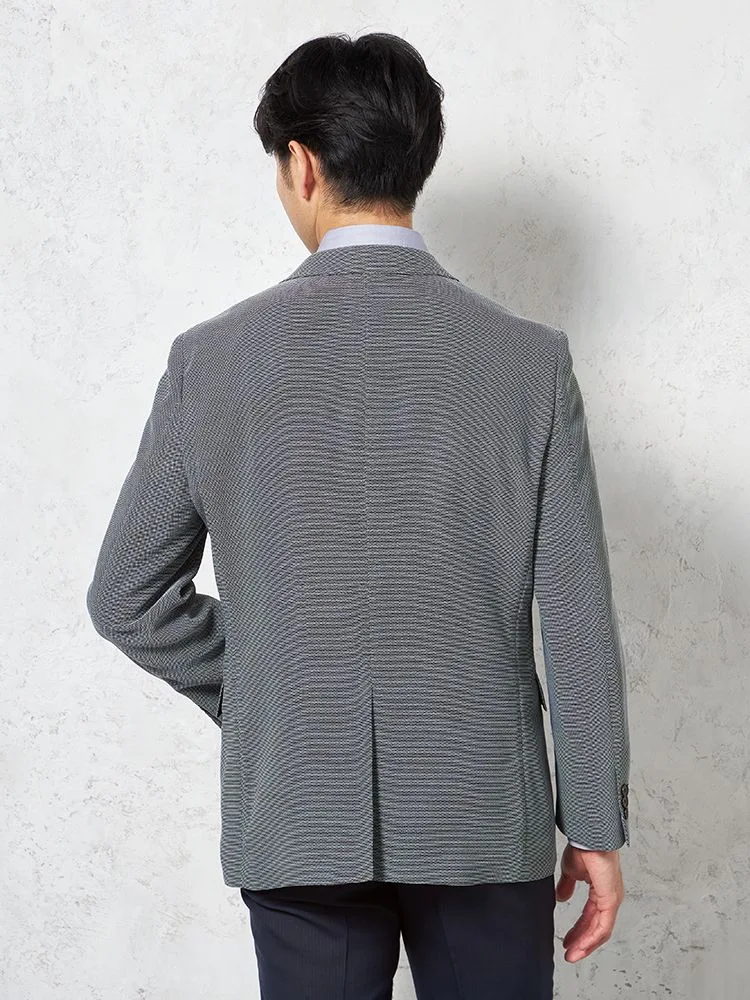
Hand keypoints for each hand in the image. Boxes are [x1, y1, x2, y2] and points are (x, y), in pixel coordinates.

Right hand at [556, 843, 624, 962]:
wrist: (587, 836)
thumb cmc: (583, 847)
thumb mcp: (571, 871)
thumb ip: (567, 886)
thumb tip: (561, 898)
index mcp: (601, 891)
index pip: (591, 917)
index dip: (579, 931)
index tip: (567, 941)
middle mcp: (610, 898)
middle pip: (597, 928)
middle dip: (582, 942)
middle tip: (569, 954)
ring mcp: (612, 899)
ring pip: (601, 930)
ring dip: (586, 944)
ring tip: (572, 955)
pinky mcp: (611, 900)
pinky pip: (603, 926)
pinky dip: (591, 937)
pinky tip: (580, 944)